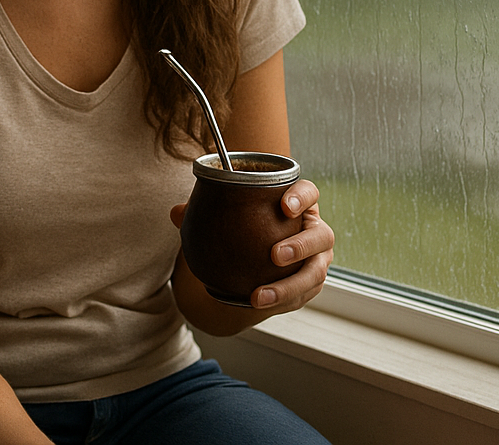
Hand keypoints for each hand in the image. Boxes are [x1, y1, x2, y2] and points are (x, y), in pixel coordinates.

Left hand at [167, 177, 333, 314]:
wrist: (254, 262)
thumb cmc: (245, 229)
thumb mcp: (228, 217)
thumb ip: (204, 212)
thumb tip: (177, 213)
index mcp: (298, 205)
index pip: (309, 193)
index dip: (302, 198)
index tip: (284, 207)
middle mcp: (314, 231)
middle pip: (321, 236)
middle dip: (301, 246)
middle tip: (274, 255)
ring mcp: (318, 260)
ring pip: (315, 273)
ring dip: (288, 285)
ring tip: (259, 296)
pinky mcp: (311, 285)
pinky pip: (302, 295)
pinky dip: (281, 301)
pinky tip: (258, 305)